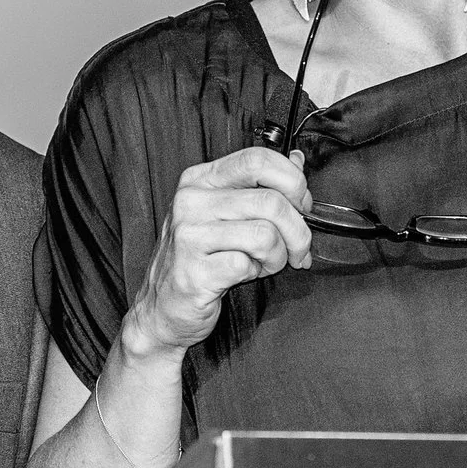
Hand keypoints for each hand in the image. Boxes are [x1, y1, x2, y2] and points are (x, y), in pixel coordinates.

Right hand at [119, 146, 312, 360]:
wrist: (164, 308)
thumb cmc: (200, 259)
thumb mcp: (227, 214)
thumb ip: (260, 186)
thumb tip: (296, 160)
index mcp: (200, 180)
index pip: (257, 159)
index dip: (292, 181)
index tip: (302, 205)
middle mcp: (190, 201)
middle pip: (271, 201)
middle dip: (298, 230)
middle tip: (296, 248)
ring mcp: (189, 236)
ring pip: (265, 234)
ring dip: (279, 255)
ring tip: (266, 263)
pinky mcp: (194, 271)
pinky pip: (247, 264)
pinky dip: (256, 273)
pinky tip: (244, 275)